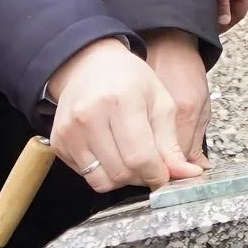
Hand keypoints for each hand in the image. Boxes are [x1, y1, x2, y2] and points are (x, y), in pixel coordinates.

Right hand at [47, 37, 202, 192]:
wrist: (90, 66)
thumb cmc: (130, 81)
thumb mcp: (160, 102)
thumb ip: (172, 143)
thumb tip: (188, 175)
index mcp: (121, 101)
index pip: (140, 157)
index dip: (157, 174)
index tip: (165, 174)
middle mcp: (90, 116)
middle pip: (121, 172)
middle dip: (141, 177)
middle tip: (149, 164)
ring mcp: (70, 131)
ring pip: (101, 181)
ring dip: (121, 178)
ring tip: (130, 158)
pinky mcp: (59, 142)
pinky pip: (85, 175)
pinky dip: (102, 172)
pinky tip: (110, 151)